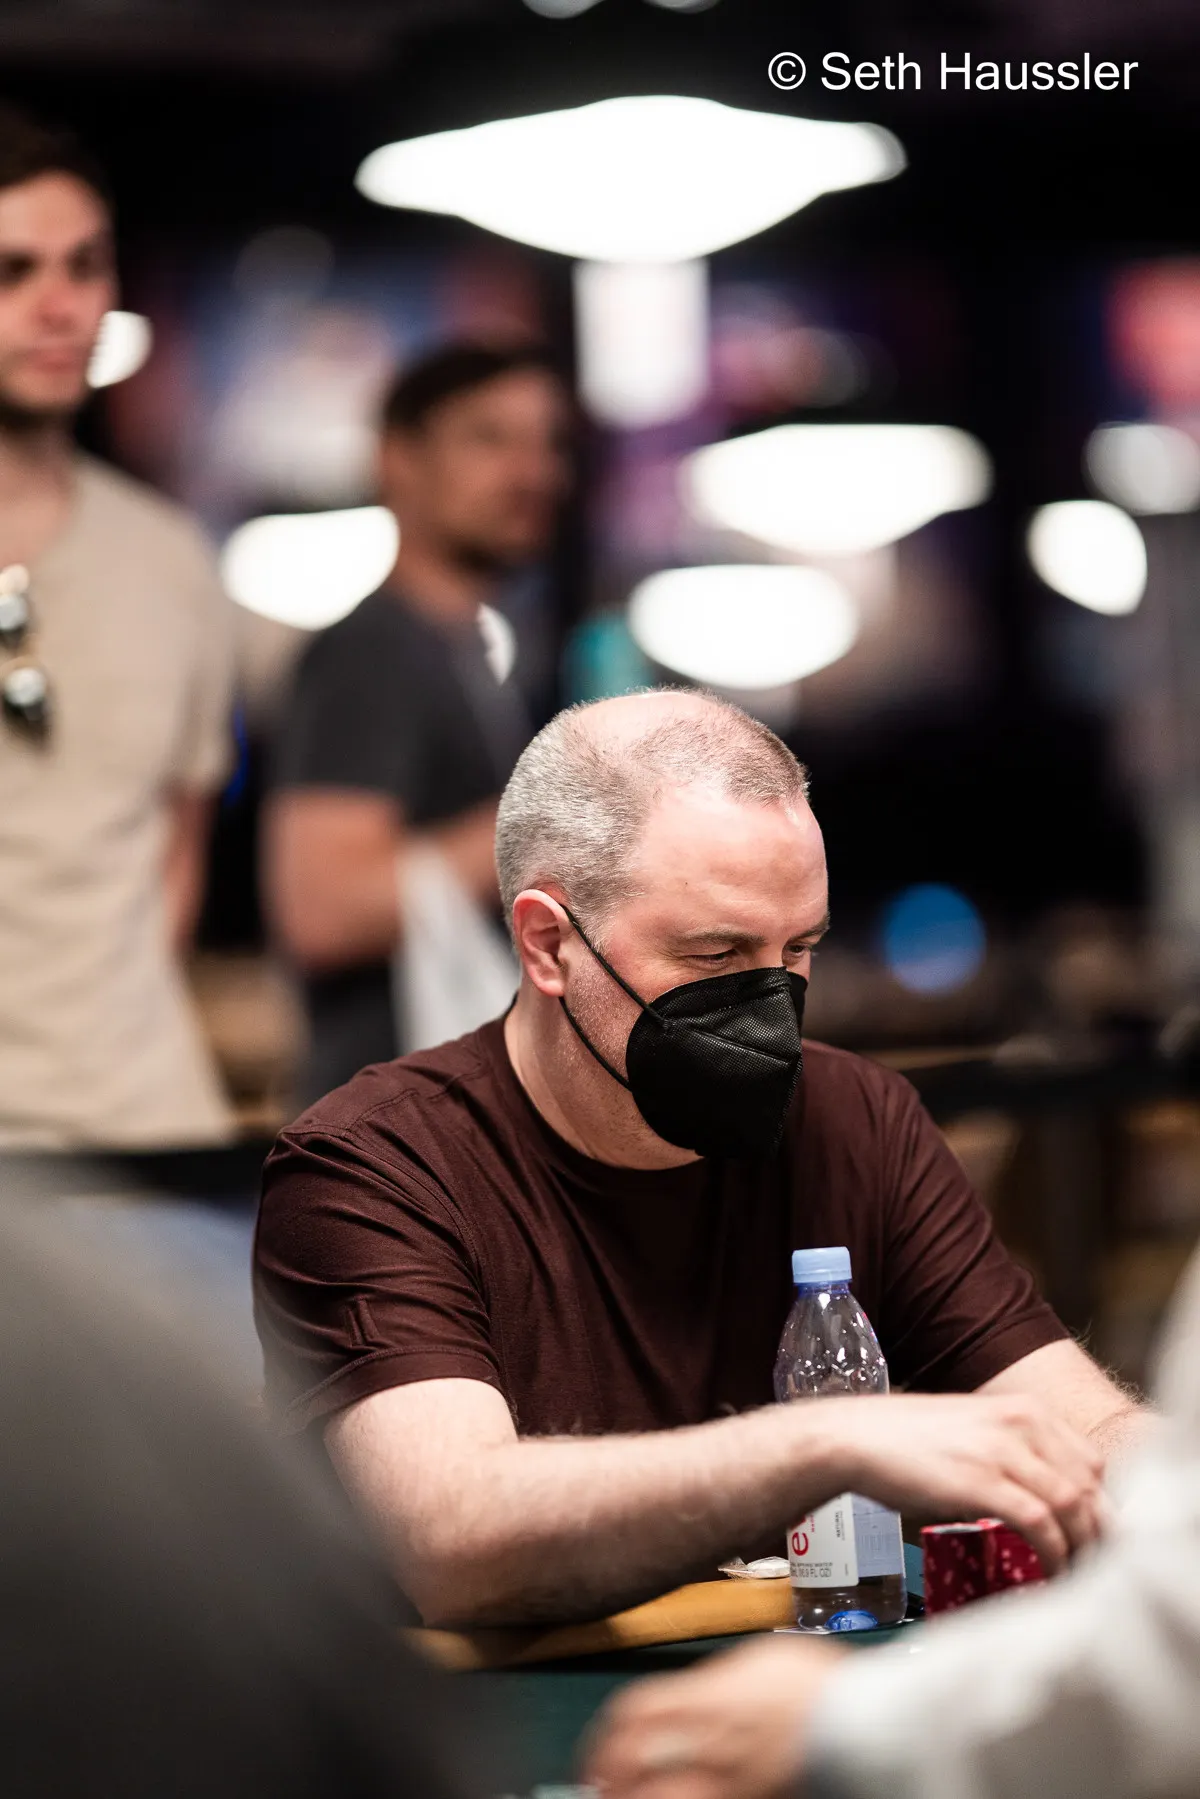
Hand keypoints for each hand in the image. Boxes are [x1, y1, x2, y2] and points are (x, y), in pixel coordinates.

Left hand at [580, 1635, 845, 1798]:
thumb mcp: (765, 1658)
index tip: (601, 1748)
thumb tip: (710, 1688)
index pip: (637, 1713)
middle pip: (637, 1762)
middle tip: (602, 1786)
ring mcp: (729, 1779)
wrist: (861, 1725)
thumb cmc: (820, 1686)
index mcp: (707, 1697)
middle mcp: (709, 1741)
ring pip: (662, 1798)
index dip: (610, 1733)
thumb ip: (727, 1676)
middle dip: (612, 1776)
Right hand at [812, 1391, 1106, 1574]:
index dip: (1101, 1505)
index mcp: (1024, 1410)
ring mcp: (1004, 1451)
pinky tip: (1052, 1571)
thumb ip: (1013, 1457)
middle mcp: (1022, 1423)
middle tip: (1096, 1566)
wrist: (855, 1438)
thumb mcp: (973, 1434)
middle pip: (1090, 1485)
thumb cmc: (908, 1442)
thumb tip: (1046, 1505)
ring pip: (1073, 1505)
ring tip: (1079, 1577)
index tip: (1096, 1538)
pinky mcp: (984, 1481)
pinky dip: (1055, 1552)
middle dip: (1099, 1531)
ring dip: (1083, 1548)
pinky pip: (1041, 1522)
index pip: (1091, 1462)